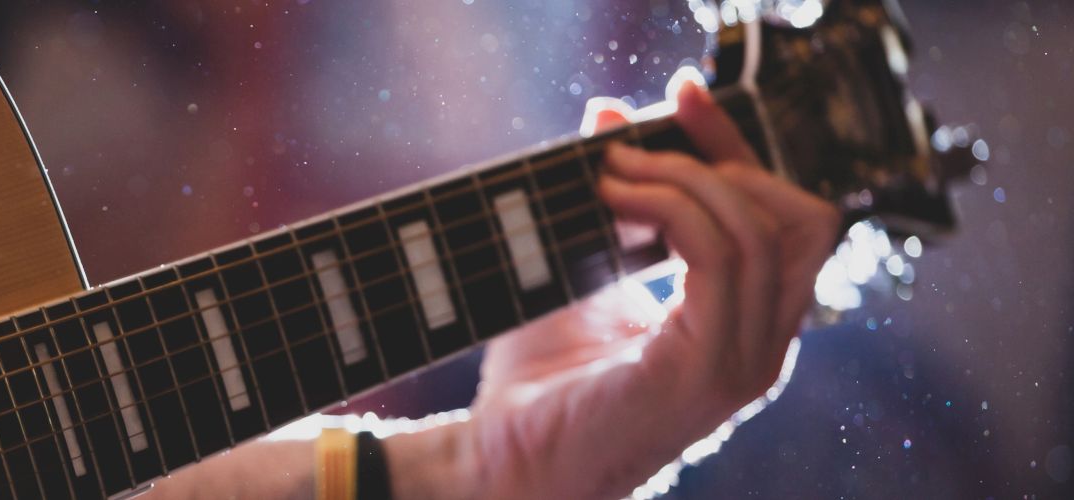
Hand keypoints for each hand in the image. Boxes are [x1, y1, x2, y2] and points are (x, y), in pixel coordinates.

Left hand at [390, 73, 843, 498]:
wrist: (507, 461)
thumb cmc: (542, 380)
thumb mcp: (580, 267)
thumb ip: (609, 198)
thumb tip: (608, 114)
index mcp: (750, 321)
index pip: (789, 214)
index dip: (741, 147)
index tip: (682, 97)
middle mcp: (765, 344)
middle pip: (796, 214)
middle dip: (721, 156)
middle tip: (632, 143)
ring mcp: (746, 362)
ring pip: (763, 231)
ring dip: (686, 180)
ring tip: (613, 173)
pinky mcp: (710, 372)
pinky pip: (723, 262)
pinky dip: (674, 212)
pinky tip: (618, 201)